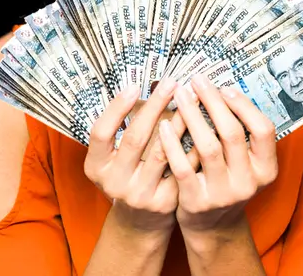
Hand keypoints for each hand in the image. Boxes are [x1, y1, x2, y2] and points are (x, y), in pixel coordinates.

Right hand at [84, 76, 196, 234]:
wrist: (141, 220)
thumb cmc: (131, 175)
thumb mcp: (115, 159)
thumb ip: (123, 131)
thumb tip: (144, 86)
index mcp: (96, 167)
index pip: (100, 133)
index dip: (115, 109)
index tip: (134, 85)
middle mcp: (114, 182)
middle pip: (134, 138)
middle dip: (154, 106)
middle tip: (171, 82)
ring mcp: (139, 194)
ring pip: (162, 152)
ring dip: (179, 121)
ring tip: (191, 98)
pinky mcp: (164, 201)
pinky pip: (183, 167)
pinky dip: (193, 144)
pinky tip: (206, 124)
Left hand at [158, 76, 277, 245]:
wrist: (213, 227)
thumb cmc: (228, 183)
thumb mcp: (247, 165)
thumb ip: (242, 137)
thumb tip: (223, 93)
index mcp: (266, 169)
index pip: (263, 130)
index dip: (245, 106)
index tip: (225, 88)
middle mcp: (248, 183)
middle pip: (233, 134)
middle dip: (214, 103)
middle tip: (198, 82)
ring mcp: (222, 194)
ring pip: (208, 147)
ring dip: (192, 116)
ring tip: (180, 96)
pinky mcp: (196, 202)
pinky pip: (182, 166)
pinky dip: (172, 143)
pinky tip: (164, 124)